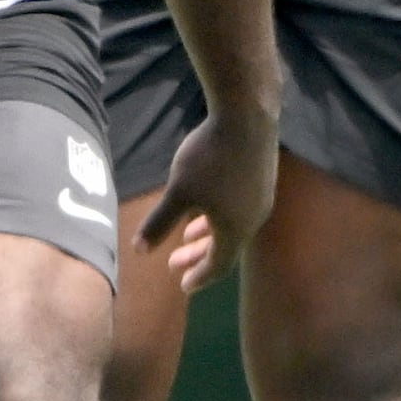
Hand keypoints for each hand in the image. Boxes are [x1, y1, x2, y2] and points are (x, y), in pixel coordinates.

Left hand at [136, 102, 277, 293]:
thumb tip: (138, 250)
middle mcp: (253, 219)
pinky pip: (238, 209)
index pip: (218, 266)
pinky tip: (205, 203)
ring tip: (186, 235)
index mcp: (235, 230)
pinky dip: (219, 216)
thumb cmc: (209, 158)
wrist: (246, 116)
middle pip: (225, 248)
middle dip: (198, 257)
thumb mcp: (179, 191)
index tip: (183, 284)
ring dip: (207, 234)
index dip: (199, 276)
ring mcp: (260, 198)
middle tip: (174, 264)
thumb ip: (159, 222)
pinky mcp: (261, 177)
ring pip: (232, 227)